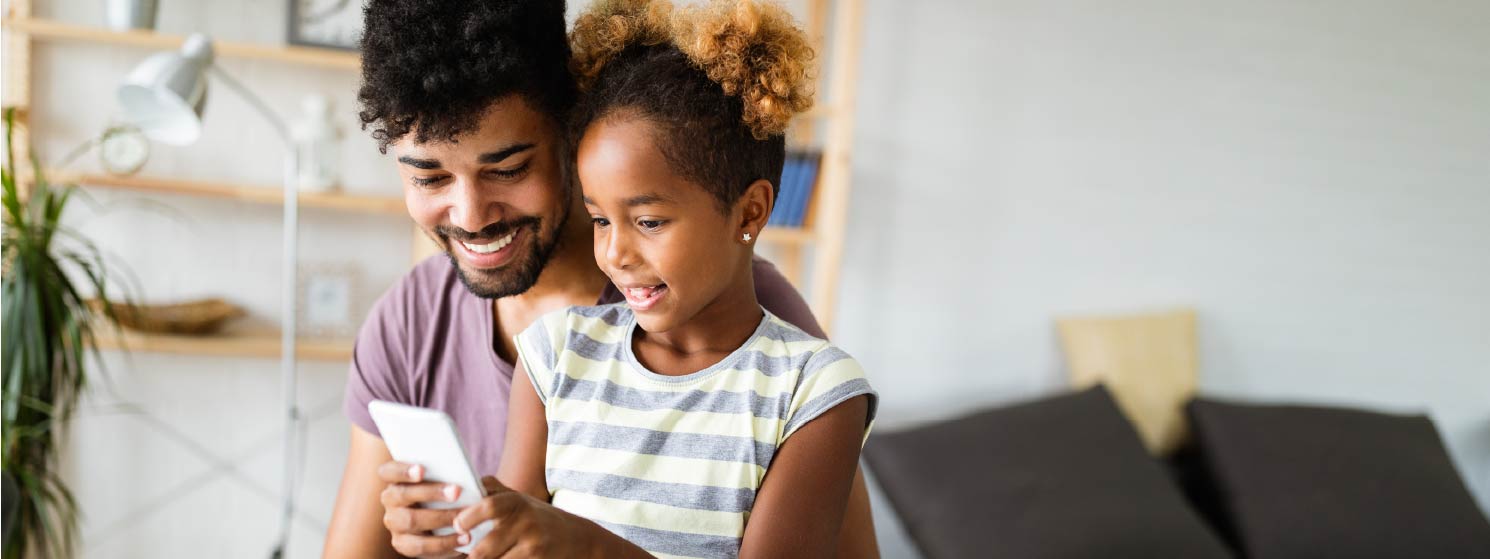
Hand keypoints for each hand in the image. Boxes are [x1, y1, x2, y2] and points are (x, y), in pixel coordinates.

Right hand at [377, 461, 468, 557]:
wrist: (448, 524)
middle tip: (456, 491)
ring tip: (463, 517)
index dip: (402, 470)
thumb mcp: (447, 481)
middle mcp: (390, 499)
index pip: (388, 471)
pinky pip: (420, 545)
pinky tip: (463, 538)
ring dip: (440, 518)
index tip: (421, 470)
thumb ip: (448, 474)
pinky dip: (444, 542)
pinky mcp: (402, 544)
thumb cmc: (448, 493)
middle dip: (431, 492)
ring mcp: (393, 523)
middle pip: (402, 494)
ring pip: (410, 520)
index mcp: (396, 478)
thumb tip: (463, 474)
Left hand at [454, 476, 592, 557]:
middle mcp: (526, 522)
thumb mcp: (521, 500)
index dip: (469, 516)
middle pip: (485, 548)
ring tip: (475, 558)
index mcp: (517, 502)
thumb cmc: (539, 518)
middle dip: (470, 556)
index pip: (490, 506)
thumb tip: (466, 482)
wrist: (577, 539)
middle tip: (465, 554)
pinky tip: (499, 558)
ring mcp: (533, 545)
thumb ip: (495, 491)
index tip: (458, 525)